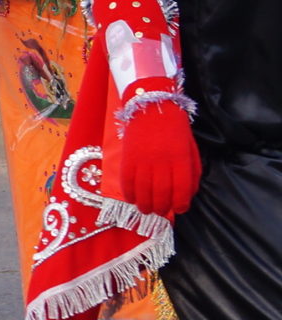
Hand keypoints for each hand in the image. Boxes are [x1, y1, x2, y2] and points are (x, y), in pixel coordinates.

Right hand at [115, 98, 201, 217]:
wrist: (151, 107)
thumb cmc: (175, 128)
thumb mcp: (190, 148)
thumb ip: (192, 171)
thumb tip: (188, 193)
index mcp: (181, 159)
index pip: (181, 190)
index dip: (181, 204)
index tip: (180, 209)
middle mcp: (162, 162)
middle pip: (161, 194)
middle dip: (162, 208)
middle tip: (161, 211)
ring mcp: (143, 161)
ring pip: (143, 192)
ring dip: (145, 205)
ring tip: (147, 210)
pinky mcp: (127, 159)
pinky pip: (127, 182)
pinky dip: (129, 194)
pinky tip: (132, 199)